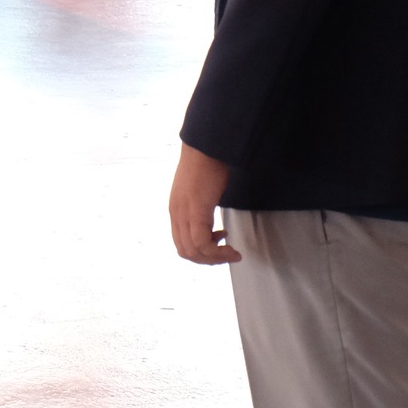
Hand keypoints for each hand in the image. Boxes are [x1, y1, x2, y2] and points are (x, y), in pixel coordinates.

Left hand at [169, 144, 239, 264]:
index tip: (218, 247)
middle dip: (208, 260)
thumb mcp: (198, 191)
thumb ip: (199, 207)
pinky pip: (201, 243)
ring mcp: (183, 213)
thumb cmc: (206, 164)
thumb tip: (209, 220)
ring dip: (214, 258)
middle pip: (186, 252)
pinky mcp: (195, 210)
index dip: (200, 253)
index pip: (181, 244)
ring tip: (231, 253)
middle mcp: (176, 213)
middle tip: (226, 255)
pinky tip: (230, 246)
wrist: (206, 146)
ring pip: (193, 251)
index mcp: (176, 210)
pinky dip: (216, 252)